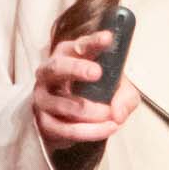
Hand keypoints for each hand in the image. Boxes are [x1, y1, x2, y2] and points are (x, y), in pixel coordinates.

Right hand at [32, 32, 139, 151]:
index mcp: (68, 56)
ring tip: (112, 116)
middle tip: (96, 72)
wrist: (71, 124)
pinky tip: (107, 129)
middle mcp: (49, 73)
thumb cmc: (94, 95)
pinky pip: (66, 128)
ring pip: (64, 104)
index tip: (108, 38)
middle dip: (76, 68)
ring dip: (92, 111)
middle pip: (57, 67)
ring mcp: (43, 98)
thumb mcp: (117, 91)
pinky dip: (90, 131)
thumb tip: (117, 113)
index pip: (79, 45)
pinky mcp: (44, 122)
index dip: (93, 41)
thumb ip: (125, 97)